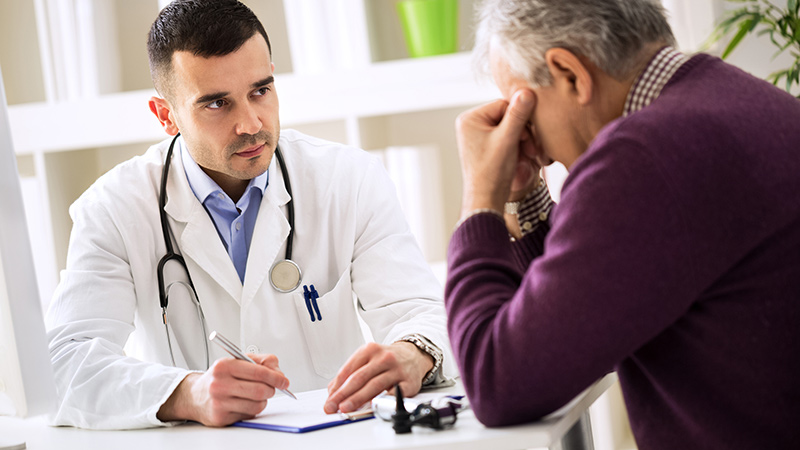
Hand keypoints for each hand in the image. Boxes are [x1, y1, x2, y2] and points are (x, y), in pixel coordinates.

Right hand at [156, 354, 289, 426]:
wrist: (196, 395)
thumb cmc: (221, 377)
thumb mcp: (238, 361)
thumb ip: (262, 361)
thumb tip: (279, 373)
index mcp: (224, 366)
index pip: (258, 372)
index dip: (276, 377)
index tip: (284, 381)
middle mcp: (220, 384)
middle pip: (260, 390)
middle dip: (271, 390)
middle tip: (272, 388)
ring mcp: (219, 403)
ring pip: (257, 405)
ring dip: (262, 401)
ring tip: (254, 395)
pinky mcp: (221, 418)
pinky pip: (249, 415)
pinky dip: (252, 409)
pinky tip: (244, 403)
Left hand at [323, 342, 432, 413]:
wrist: (413, 356)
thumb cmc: (386, 360)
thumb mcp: (367, 359)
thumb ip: (350, 373)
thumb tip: (333, 392)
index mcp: (369, 349)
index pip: (348, 369)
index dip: (337, 386)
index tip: (329, 399)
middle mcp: (383, 357)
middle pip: (359, 377)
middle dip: (343, 394)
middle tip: (333, 406)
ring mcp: (396, 369)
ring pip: (374, 385)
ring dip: (358, 399)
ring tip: (346, 408)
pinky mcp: (408, 382)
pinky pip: (394, 393)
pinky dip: (382, 400)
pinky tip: (372, 406)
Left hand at [455, 89, 540, 214]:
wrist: (486, 199)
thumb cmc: (492, 172)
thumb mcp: (508, 139)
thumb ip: (518, 115)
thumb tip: (527, 91)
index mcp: (470, 119)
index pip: (504, 105)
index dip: (520, 119)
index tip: (528, 137)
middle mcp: (471, 124)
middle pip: (507, 115)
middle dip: (522, 131)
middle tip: (531, 148)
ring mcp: (478, 135)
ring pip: (509, 127)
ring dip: (522, 139)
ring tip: (527, 154)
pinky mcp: (486, 145)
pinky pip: (506, 137)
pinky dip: (516, 145)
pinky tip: (521, 156)